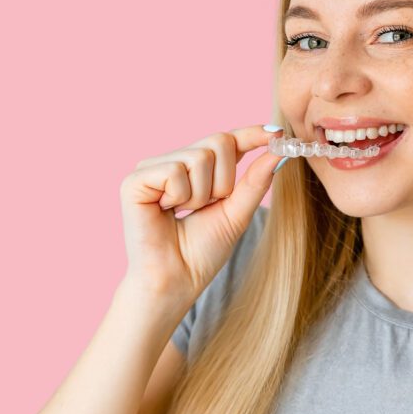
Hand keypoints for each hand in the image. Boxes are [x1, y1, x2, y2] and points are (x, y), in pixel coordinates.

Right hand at [117, 124, 284, 307]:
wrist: (177, 281)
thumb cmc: (202, 252)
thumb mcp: (237, 212)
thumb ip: (255, 180)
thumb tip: (278, 149)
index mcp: (197, 169)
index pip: (228, 140)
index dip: (252, 134)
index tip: (278, 132)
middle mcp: (173, 162)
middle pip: (218, 141)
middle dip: (224, 181)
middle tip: (207, 207)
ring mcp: (152, 168)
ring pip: (199, 157)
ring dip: (201, 194)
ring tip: (184, 213)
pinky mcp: (134, 179)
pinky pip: (174, 171)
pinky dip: (180, 196)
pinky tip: (166, 212)